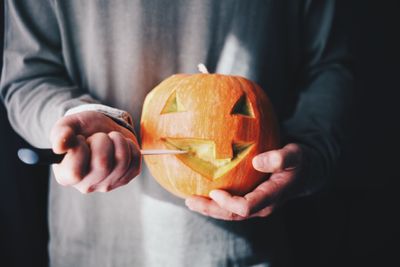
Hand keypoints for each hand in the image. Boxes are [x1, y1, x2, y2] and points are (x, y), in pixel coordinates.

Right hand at [50, 111, 140, 192]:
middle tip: (97, 136)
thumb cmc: (82, 130)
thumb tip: (59, 146)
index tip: (80, 139)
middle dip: (102, 140)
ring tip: (110, 137)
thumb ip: (61, 133)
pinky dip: (130, 145)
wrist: (101, 129)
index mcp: (66, 176)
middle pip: (103, 164)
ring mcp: (108, 184)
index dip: (80, 149)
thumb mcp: (68, 125)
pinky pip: (135, 160)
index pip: (75, 172)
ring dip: (118, 140)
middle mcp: (86, 185)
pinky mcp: (126, 178)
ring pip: (122, 161)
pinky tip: (120, 144)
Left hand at [185, 143, 303, 220]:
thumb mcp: (295, 155)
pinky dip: (215, 201)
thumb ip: (280, 158)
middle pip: (233, 215)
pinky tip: (200, 192)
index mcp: (272, 196)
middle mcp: (262, 205)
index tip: (214, 191)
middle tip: (190, 201)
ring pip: (229, 213)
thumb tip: (257, 162)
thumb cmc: (298, 160)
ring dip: (209, 208)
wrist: (305, 171)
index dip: (229, 203)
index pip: (247, 207)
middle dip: (211, 209)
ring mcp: (256, 205)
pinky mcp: (250, 200)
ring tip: (189, 200)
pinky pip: (230, 205)